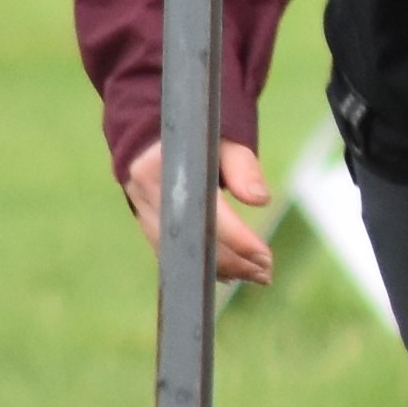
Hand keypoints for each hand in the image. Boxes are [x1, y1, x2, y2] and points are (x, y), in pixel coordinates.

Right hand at [119, 138, 276, 285]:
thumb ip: (242, 167)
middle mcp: (149, 194)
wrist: (151, 131)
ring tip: (252, 275)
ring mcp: (142, 210)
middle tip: (265, 273)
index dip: (239, 241)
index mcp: (167, 168)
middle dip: (234, 262)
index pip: (209, 217)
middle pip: (195, 241)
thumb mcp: (221, 140)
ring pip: (181, 252)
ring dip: (218, 269)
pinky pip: (170, 252)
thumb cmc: (194, 133)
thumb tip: (261, 200)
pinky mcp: (142, 221)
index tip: (266, 257)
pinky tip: (225, 273)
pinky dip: (198, 264)